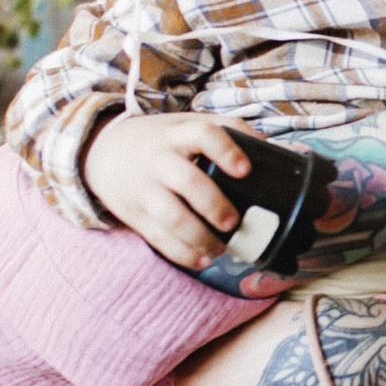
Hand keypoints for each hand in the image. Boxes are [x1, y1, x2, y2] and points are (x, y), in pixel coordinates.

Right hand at [83, 111, 251, 267]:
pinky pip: (158, 238)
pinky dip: (182, 254)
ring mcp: (145, 189)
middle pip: (187, 181)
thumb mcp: (188, 124)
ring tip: (221, 248)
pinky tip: (202, 260)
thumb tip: (282, 151)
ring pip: (170, 217)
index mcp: (178, 134)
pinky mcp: (135, 214)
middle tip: (233, 221)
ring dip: (199, 237)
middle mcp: (159, 160)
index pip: (203, 134)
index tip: (245, 170)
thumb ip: (230, 132)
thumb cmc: (162, 139)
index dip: (226, 151)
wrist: (104, 151)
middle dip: (213, 204)